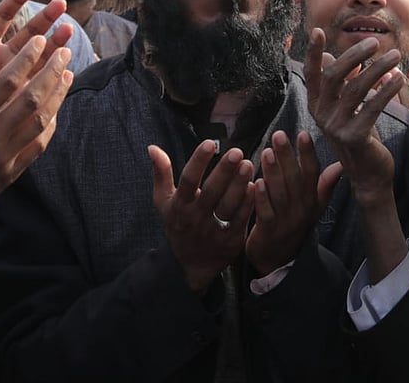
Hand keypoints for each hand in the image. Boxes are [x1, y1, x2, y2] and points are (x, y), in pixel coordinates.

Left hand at [0, 0, 73, 111]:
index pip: (3, 16)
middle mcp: (1, 58)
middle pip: (28, 32)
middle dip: (46, 17)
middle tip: (61, 4)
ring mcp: (15, 76)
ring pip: (40, 56)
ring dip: (55, 43)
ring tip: (69, 31)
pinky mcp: (23, 97)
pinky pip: (41, 83)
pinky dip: (53, 75)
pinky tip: (65, 69)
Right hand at [0, 38, 73, 220]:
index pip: (6, 83)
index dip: (26, 59)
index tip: (39, 41)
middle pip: (32, 99)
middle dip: (51, 72)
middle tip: (64, 51)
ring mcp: (4, 156)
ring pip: (41, 121)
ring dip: (57, 96)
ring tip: (68, 74)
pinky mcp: (11, 172)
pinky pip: (38, 145)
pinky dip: (51, 124)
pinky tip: (56, 109)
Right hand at [150, 140, 255, 292]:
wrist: (190, 265)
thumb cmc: (177, 225)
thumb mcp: (163, 201)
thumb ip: (161, 173)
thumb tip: (152, 147)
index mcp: (179, 205)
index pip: (188, 180)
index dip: (198, 161)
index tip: (209, 143)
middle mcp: (195, 218)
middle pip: (211, 192)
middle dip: (224, 171)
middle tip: (237, 152)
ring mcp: (213, 230)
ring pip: (228, 205)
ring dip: (239, 184)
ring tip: (248, 165)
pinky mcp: (230, 240)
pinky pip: (241, 219)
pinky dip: (248, 203)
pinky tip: (255, 185)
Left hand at [245, 130, 342, 275]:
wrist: (279, 259)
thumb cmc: (295, 224)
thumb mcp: (315, 206)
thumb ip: (325, 184)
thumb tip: (341, 163)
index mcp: (311, 199)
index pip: (312, 173)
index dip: (308, 154)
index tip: (303, 133)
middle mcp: (301, 208)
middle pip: (295, 180)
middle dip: (287, 156)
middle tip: (279, 135)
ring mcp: (285, 220)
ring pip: (280, 194)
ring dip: (274, 172)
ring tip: (267, 152)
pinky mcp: (268, 230)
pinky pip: (265, 212)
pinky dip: (261, 197)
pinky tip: (255, 182)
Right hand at [304, 30, 403, 202]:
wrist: (369, 174)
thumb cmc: (359, 135)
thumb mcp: (346, 107)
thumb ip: (341, 84)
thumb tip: (334, 56)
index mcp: (317, 106)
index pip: (312, 74)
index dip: (312, 52)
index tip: (318, 31)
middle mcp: (322, 115)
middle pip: (334, 76)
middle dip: (355, 55)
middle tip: (375, 42)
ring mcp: (336, 127)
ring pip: (356, 89)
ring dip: (377, 68)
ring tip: (395, 55)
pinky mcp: (354, 137)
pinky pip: (371, 107)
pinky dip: (386, 89)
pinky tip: (399, 78)